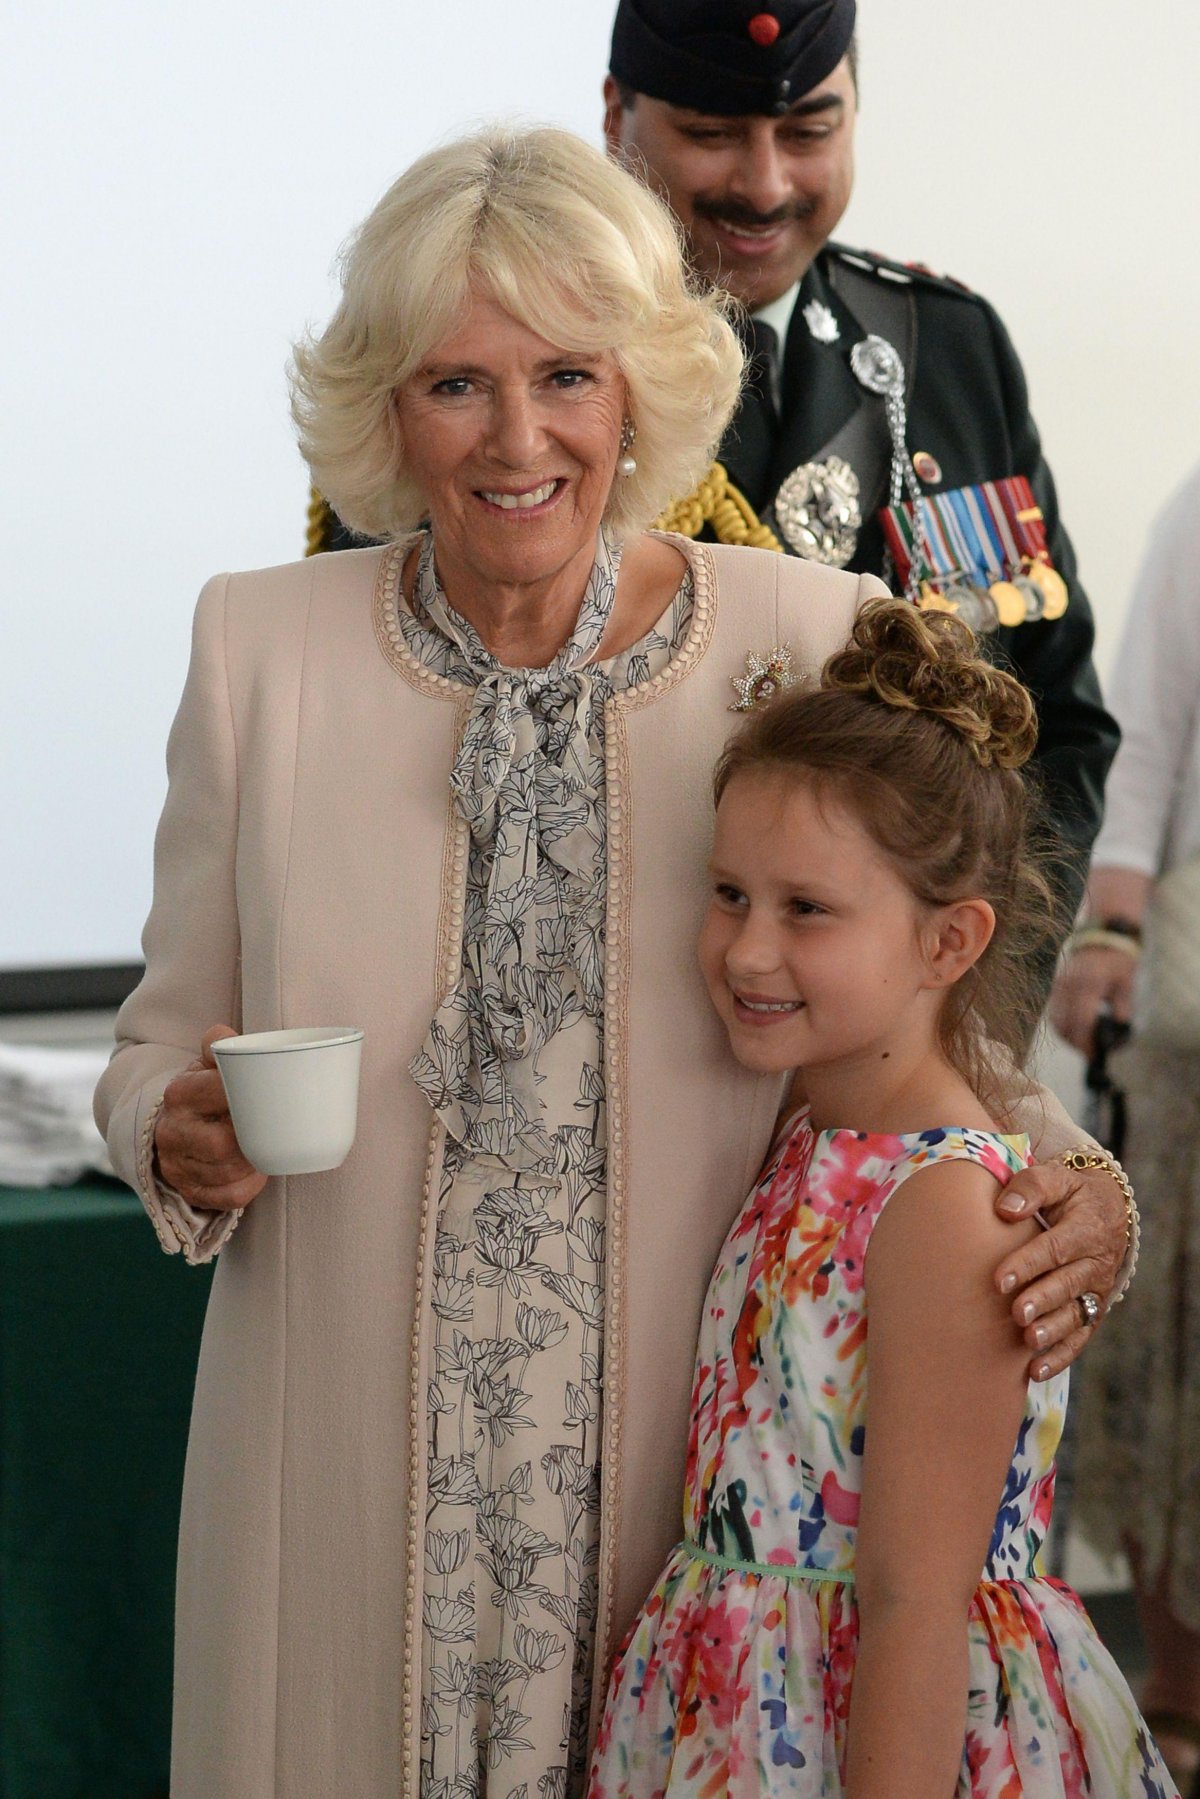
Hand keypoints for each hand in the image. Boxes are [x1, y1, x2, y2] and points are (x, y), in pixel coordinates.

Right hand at [153, 1025, 268, 1212]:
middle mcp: (172, 1130)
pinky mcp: (188, 1189)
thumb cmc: (205, 1091)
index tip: (270, 1096)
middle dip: (253, 1140)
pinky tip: (256, 1174)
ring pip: (225, 1173)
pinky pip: (225, 1198)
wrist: (174, 1124)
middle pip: (221, 1144)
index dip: (248, 1097)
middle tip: (276, 1130)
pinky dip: (247, 1188)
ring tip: (267, 1150)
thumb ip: (218, 1045)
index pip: (216, 1093)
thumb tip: (224, 1034)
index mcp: (180, 1093)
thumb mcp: (207, 1064)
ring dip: (253, 1164)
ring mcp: (177, 1164)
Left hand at [990, 1159, 1125, 1379]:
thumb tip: (1005, 1210)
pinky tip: (1035, 1371)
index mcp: (1086, 1227)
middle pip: (1067, 1284)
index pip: (1056, 1247)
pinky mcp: (1093, 1309)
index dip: (1028, 1264)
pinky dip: (1061, 1355)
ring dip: (1053, 1330)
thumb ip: (1031, 1187)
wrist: (1106, 1206)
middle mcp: (1096, 1261)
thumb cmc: (1069, 1191)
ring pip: (1076, 1314)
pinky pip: (1081, 1337)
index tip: (999, 1279)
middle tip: (1016, 1313)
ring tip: (1029, 1341)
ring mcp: (1096, 1289)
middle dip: (1041, 1300)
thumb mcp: (1056, 1177)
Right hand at [1049, 945, 1134, 1055]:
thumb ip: (1122, 1010)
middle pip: (1064, 1024)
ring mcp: (1059, 986)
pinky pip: (1054, 1013)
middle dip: (1076, 1044)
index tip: (1095, 1056)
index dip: (1086, 1042)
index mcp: (1089, 984)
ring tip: (1083, 1045)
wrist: (1102, 936)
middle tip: (1091, 1054)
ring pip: (1055, 1021)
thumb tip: (1117, 1033)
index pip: (1081, 1021)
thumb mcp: (1127, 985)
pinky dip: (1062, 1026)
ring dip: (1067, 1037)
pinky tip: (1075, 1032)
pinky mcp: (1056, 986)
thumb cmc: (1118, 960)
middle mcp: (1069, 986)